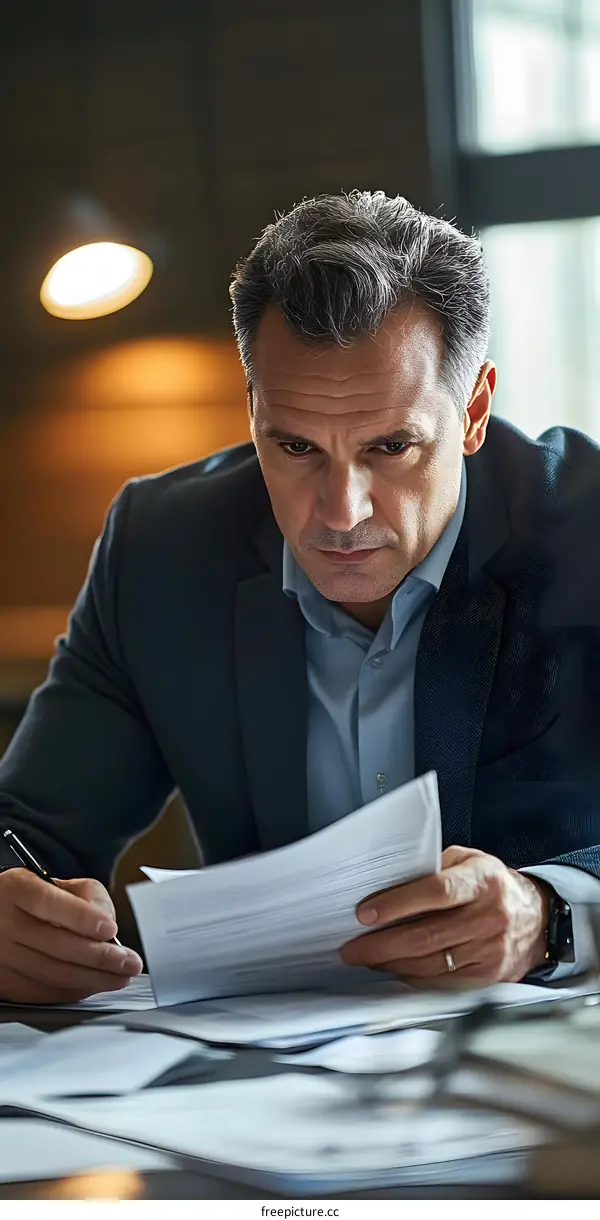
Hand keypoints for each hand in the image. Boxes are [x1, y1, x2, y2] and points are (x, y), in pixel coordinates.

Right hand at [0, 869, 142, 1004]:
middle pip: (55, 945)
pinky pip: (43, 993)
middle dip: (100, 956)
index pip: (48, 903)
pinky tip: (94, 984)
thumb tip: (106, 921)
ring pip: (52, 973)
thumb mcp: (57, 883)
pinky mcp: (4, 982)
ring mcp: (2, 955)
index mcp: (18, 889)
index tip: (110, 929)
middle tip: (129, 962)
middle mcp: (5, 922)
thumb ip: (86, 894)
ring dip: (93, 978)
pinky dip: (74, 991)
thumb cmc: (32, 900)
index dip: (81, 917)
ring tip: (120, 976)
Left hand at [340, 845, 550, 988]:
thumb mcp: (470, 861)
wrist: (537, 919)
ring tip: (367, 958)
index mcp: (483, 881)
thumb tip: (389, 883)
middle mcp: (489, 917)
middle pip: (426, 936)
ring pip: (430, 964)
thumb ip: (434, 868)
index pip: (436, 892)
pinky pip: (442, 982)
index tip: (365, 913)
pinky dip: (413, 977)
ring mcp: (490, 951)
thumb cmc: (494, 886)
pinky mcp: (488, 978)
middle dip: (381, 944)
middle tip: (352, 947)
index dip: (397, 903)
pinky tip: (395, 969)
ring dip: (391, 963)